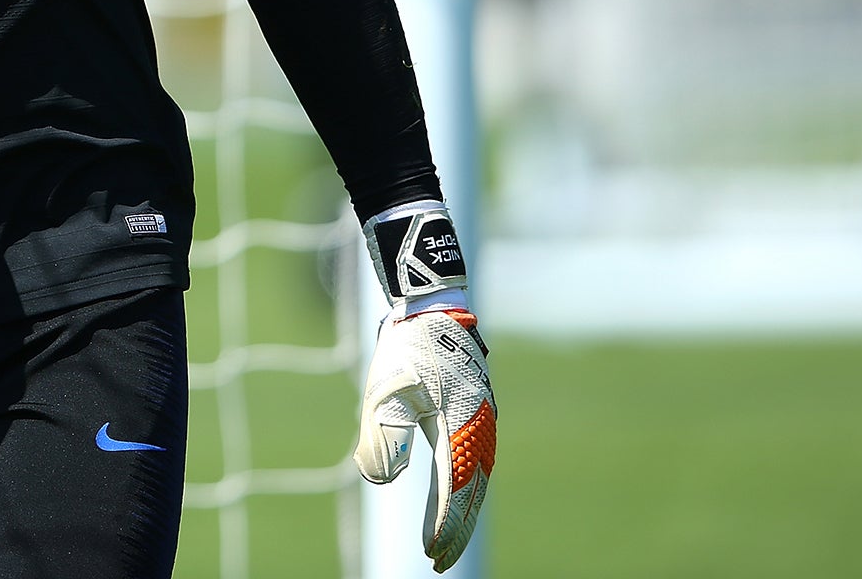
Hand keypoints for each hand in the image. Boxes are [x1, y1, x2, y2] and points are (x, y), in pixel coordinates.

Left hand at [355, 305, 495, 571]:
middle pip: (471, 492)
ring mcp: (483, 420)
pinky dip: (467, 487)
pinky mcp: (478, 412)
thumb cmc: (406, 349)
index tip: (429, 553)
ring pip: (477, 479)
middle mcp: (478, 428)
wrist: (431, 308)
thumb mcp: (386, 390)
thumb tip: (379, 481)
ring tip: (445, 540)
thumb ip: (384, 435)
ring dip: (463, 512)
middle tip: (438, 561)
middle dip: (456, 530)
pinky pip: (476, 460)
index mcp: (459, 426)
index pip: (454, 490)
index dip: (443, 525)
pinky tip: (454, 499)